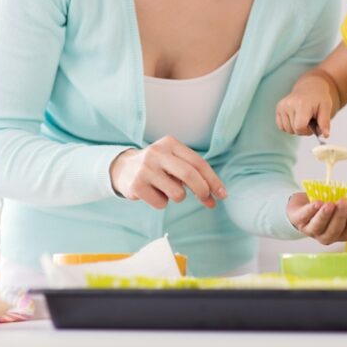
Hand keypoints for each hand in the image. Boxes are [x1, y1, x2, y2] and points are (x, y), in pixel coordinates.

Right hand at [109, 136, 226, 209]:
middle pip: (189, 175)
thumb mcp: (173, 160)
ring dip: (178, 197)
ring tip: (167, 190)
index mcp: (170, 143)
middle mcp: (157, 153)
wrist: (123, 169)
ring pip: (177, 193)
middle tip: (209, 202)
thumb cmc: (157, 166)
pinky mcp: (136, 185)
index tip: (223, 195)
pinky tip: (152, 193)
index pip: (198, 162)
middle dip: (203, 191)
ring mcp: (145, 168)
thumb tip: (217, 194)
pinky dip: (162, 203)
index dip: (213, 180)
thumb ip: (193, 172)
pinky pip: (161, 203)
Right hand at [276, 74, 334, 137]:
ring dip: (296, 129)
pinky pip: (281, 126)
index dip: (307, 131)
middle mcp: (289, 104)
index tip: (313, 125)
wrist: (309, 87)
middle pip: (294, 130)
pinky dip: (289, 126)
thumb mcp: (326, 108)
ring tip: (303, 118)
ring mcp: (282, 106)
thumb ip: (325, 122)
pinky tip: (295, 119)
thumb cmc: (318, 98)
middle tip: (309, 121)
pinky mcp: (278, 108)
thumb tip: (326, 135)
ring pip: (287, 130)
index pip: (299, 127)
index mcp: (301, 104)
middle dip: (303, 130)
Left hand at [286, 192, 346, 244]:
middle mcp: (327, 235)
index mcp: (341, 233)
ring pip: (319, 227)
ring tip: (331, 203)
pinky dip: (310, 211)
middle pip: (335, 230)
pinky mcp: (299, 221)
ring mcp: (312, 230)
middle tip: (345, 202)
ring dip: (325, 215)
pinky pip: (304, 218)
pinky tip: (317, 203)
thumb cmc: (329, 206)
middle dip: (341, 216)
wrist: (304, 204)